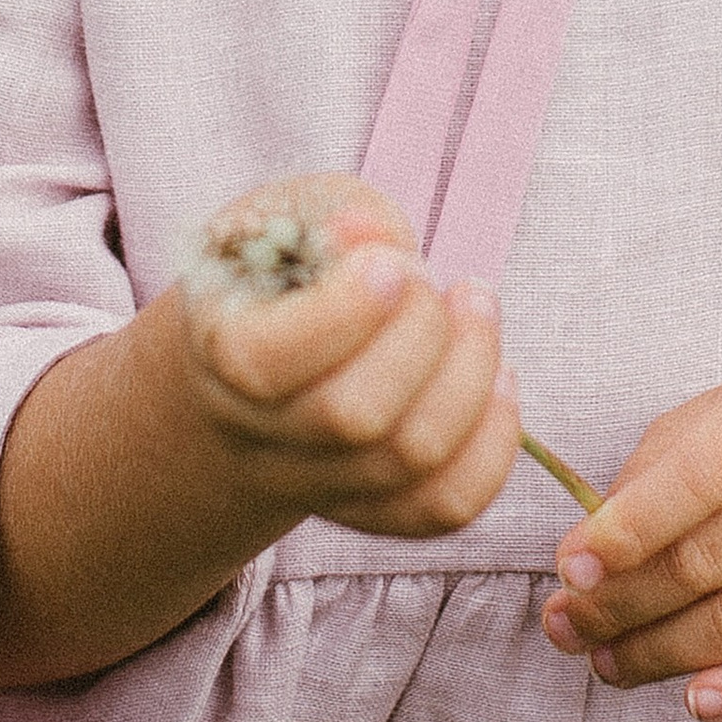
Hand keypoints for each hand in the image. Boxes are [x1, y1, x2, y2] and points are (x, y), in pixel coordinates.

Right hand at [180, 173, 522, 541]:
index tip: (393, 262)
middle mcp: (259, 433)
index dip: (348, 310)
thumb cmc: (281, 267)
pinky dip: (493, 444)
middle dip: (423, 332)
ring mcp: (316, 482)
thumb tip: (371, 234)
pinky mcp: (374, 507)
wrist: (258, 354)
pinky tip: (500, 378)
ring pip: (409, 460)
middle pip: (355, 417)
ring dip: (472, 372)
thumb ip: (335, 214)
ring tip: (476, 306)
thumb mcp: (291, 214)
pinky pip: (444, 506)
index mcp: (220, 350)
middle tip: (432, 279)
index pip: (268, 363)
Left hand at [540, 376, 721, 721]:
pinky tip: (696, 702)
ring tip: (609, 664)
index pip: (695, 477)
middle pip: (710, 559)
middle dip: (623, 604)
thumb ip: (644, 483)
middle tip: (568, 630)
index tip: (569, 571)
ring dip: (663, 654)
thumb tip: (582, 564)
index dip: (624, 532)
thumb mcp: (708, 432)